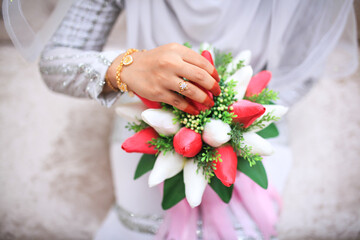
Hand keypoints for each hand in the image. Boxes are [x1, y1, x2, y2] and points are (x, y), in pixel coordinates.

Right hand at [106, 43, 220, 114]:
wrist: (129, 68)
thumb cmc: (154, 61)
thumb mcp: (170, 52)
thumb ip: (188, 59)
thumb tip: (209, 74)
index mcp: (176, 50)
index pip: (202, 62)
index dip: (213, 73)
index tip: (217, 80)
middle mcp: (171, 63)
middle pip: (200, 77)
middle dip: (213, 87)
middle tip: (217, 93)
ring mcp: (164, 79)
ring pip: (192, 91)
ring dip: (204, 99)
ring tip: (209, 104)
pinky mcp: (158, 93)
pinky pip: (179, 102)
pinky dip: (190, 108)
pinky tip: (195, 110)